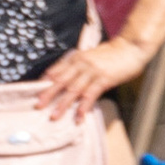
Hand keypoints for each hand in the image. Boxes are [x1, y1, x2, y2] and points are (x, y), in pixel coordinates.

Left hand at [35, 30, 153, 111]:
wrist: (130, 47)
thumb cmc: (112, 54)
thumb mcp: (91, 56)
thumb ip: (79, 66)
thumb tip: (68, 79)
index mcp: (77, 57)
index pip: (57, 69)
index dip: (46, 81)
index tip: (34, 91)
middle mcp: (82, 63)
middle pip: (61, 80)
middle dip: (48, 93)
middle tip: (38, 105)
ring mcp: (92, 71)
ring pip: (73, 89)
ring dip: (63, 104)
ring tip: (54, 116)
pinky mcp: (103, 79)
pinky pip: (90, 95)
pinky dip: (83, 107)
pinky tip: (78, 117)